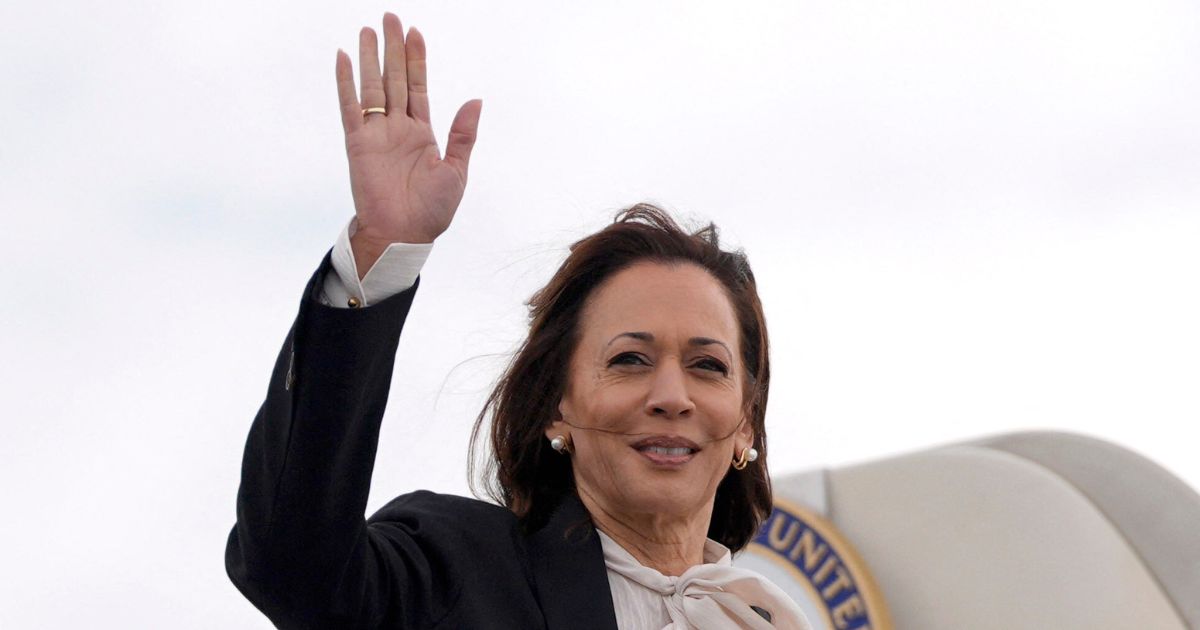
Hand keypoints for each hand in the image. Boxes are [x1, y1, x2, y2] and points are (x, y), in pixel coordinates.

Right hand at [336, 13, 481, 276]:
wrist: (404, 235)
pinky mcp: (357, 143)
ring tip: (367, 30)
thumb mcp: (457, 170)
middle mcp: (397, 128)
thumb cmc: (431, 210)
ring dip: (370, 57)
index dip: (417, 59)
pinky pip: (350, 107)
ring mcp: (376, 133)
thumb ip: (463, 135)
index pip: (418, 86)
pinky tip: (343, 58)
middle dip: (393, 48)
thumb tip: (475, 100)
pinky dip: (346, 83)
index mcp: (422, 133)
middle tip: (389, 17)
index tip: (415, 32)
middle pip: (395, 78)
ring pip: (373, 86)